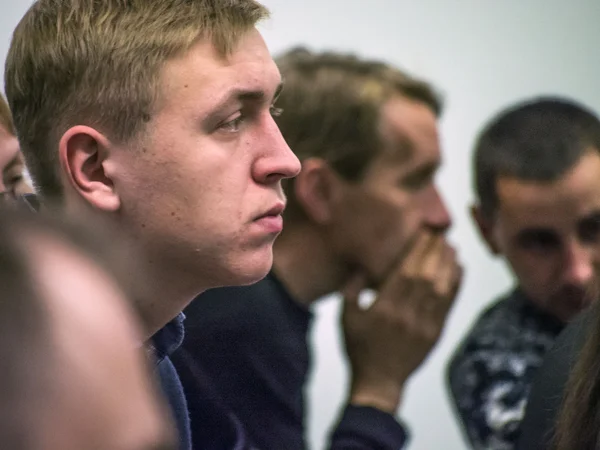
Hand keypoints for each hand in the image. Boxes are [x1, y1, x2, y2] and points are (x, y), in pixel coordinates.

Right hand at [341, 230, 462, 412]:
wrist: (378, 382)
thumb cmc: (359, 347)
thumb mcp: (346, 316)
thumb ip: (352, 288)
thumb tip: (364, 264)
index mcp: (383, 309)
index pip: (404, 272)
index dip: (416, 250)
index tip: (423, 232)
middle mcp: (406, 315)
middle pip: (426, 277)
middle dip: (435, 252)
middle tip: (440, 232)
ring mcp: (424, 325)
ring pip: (441, 289)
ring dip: (448, 265)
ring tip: (451, 246)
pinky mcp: (436, 334)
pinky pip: (449, 305)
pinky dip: (456, 285)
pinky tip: (459, 270)